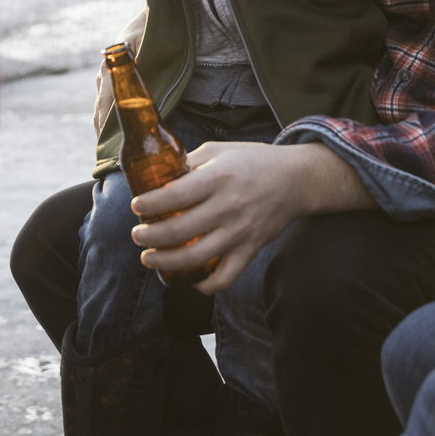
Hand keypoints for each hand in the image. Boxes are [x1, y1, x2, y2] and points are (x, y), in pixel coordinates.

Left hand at [129, 142, 355, 294]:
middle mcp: (229, 206)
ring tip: (149, 258)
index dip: (149, 204)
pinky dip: (204, 285)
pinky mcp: (250, 249)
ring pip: (196, 258)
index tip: (137, 207)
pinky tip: (189, 279)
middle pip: (179, 231)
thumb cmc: (254, 161)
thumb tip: (159, 176)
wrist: (297, 180)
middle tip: (138, 235)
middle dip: (149, 237)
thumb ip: (189, 162)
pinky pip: (225, 277)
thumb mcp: (219, 150)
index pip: (174, 196)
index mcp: (219, 177)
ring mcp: (240, 232)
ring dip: (165, 262)